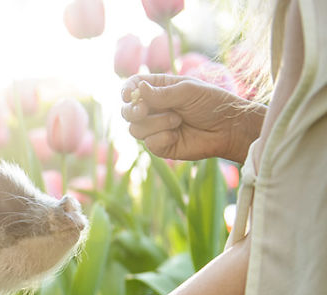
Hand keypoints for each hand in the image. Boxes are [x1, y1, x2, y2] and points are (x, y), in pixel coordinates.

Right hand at [121, 74, 265, 163]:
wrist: (228, 128)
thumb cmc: (211, 104)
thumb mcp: (188, 91)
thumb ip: (162, 93)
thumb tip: (139, 89)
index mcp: (158, 89)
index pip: (132, 87)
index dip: (127, 91)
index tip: (129, 96)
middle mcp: (153, 109)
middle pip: (127, 111)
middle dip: (132, 111)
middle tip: (143, 110)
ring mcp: (155, 128)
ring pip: (135, 129)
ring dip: (156, 123)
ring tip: (177, 121)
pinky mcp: (160, 146)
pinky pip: (149, 143)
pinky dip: (162, 138)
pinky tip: (177, 135)